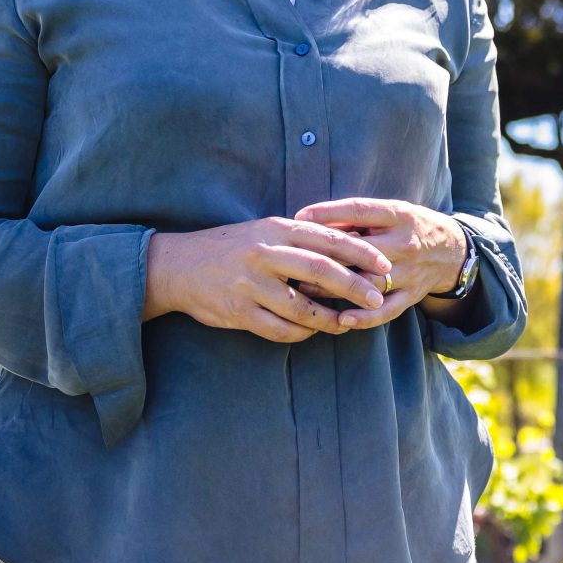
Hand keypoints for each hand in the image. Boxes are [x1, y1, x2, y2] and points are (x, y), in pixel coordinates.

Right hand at [143, 217, 389, 342]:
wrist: (178, 266)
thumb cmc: (232, 246)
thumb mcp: (266, 230)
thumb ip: (301, 238)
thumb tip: (349, 248)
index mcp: (276, 229)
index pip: (328, 239)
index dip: (360, 253)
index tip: (384, 265)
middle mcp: (265, 254)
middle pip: (319, 272)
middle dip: (354, 286)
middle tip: (377, 298)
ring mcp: (250, 284)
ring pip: (301, 306)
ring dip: (329, 318)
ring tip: (347, 323)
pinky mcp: (237, 312)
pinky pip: (278, 328)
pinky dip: (300, 332)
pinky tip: (312, 332)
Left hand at [290, 198, 468, 331]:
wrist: (452, 251)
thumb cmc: (411, 227)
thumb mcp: (392, 211)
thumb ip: (359, 217)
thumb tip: (316, 220)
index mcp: (399, 215)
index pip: (360, 210)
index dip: (328, 213)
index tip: (299, 217)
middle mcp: (405, 243)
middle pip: (360, 249)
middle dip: (326, 256)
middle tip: (294, 261)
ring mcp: (410, 271)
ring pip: (369, 282)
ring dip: (335, 288)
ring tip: (304, 290)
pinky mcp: (412, 295)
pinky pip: (386, 310)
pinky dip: (363, 317)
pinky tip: (340, 319)